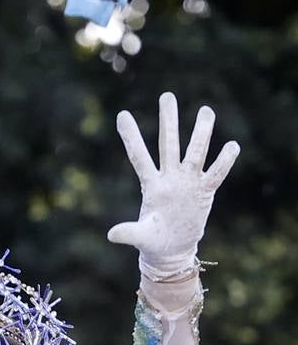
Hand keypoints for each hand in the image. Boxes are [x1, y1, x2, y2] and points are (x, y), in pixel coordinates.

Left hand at [107, 92, 240, 277]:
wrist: (172, 249)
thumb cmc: (153, 241)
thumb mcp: (141, 237)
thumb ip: (128, 232)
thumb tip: (111, 235)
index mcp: (150, 185)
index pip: (138, 156)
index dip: (131, 136)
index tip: (122, 114)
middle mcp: (169, 178)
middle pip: (169, 144)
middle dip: (169, 121)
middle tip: (167, 95)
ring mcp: (187, 182)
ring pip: (195, 152)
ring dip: (201, 133)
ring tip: (206, 110)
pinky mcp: (204, 191)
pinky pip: (216, 173)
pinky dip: (224, 161)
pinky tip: (232, 145)